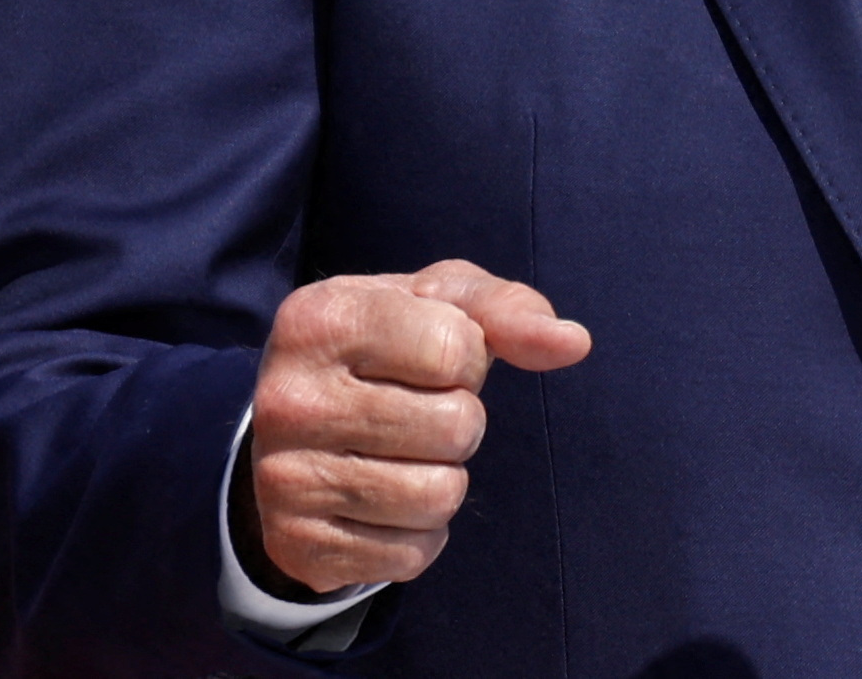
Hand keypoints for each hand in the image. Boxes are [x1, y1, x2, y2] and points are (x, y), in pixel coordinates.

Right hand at [244, 259, 591, 595]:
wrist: (289, 432)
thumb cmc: (382, 349)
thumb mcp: (433, 306)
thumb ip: (504, 311)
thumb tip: (574, 343)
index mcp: (320, 319)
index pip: (455, 347)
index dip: (467, 357)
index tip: (430, 359)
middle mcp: (289, 399)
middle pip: (455, 426)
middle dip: (460, 420)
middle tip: (417, 413)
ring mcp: (286, 479)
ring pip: (438, 496)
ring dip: (443, 479)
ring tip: (403, 457)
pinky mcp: (299, 546)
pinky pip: (412, 554)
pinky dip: (419, 532)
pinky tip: (382, 503)